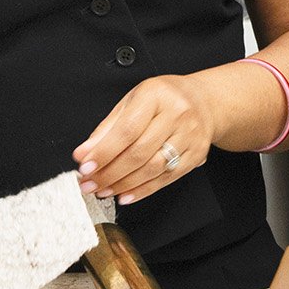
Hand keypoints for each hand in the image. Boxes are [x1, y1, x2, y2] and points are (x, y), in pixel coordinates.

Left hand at [74, 75, 212, 205]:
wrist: (204, 100)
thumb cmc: (163, 100)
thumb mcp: (132, 101)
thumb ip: (107, 128)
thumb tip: (84, 154)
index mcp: (157, 95)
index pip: (127, 130)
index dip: (104, 152)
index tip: (85, 166)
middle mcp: (177, 113)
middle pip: (139, 152)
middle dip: (109, 173)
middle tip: (89, 184)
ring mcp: (190, 134)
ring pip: (153, 168)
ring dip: (123, 184)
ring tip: (104, 190)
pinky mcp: (197, 153)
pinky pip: (167, 178)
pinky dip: (143, 190)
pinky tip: (125, 194)